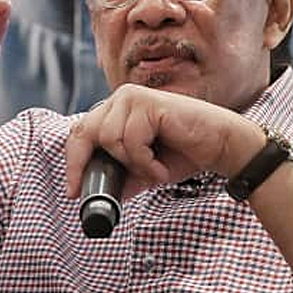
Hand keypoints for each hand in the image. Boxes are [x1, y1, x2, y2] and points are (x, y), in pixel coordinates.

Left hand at [65, 84, 266, 199]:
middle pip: (85, 132)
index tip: (73, 192)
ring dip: (133, 164)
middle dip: (86, 165)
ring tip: (154, 167)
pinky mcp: (148, 104)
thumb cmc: (185, 153)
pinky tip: (162, 164)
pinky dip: (146, 162)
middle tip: (97, 191)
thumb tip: (97, 195)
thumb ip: (122, 177)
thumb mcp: (145, 170)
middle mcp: (122, 99)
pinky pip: (131, 142)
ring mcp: (134, 98)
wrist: (219, 146)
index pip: (81, 132)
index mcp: (117, 110)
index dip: (73, 162)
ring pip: (110, 140)